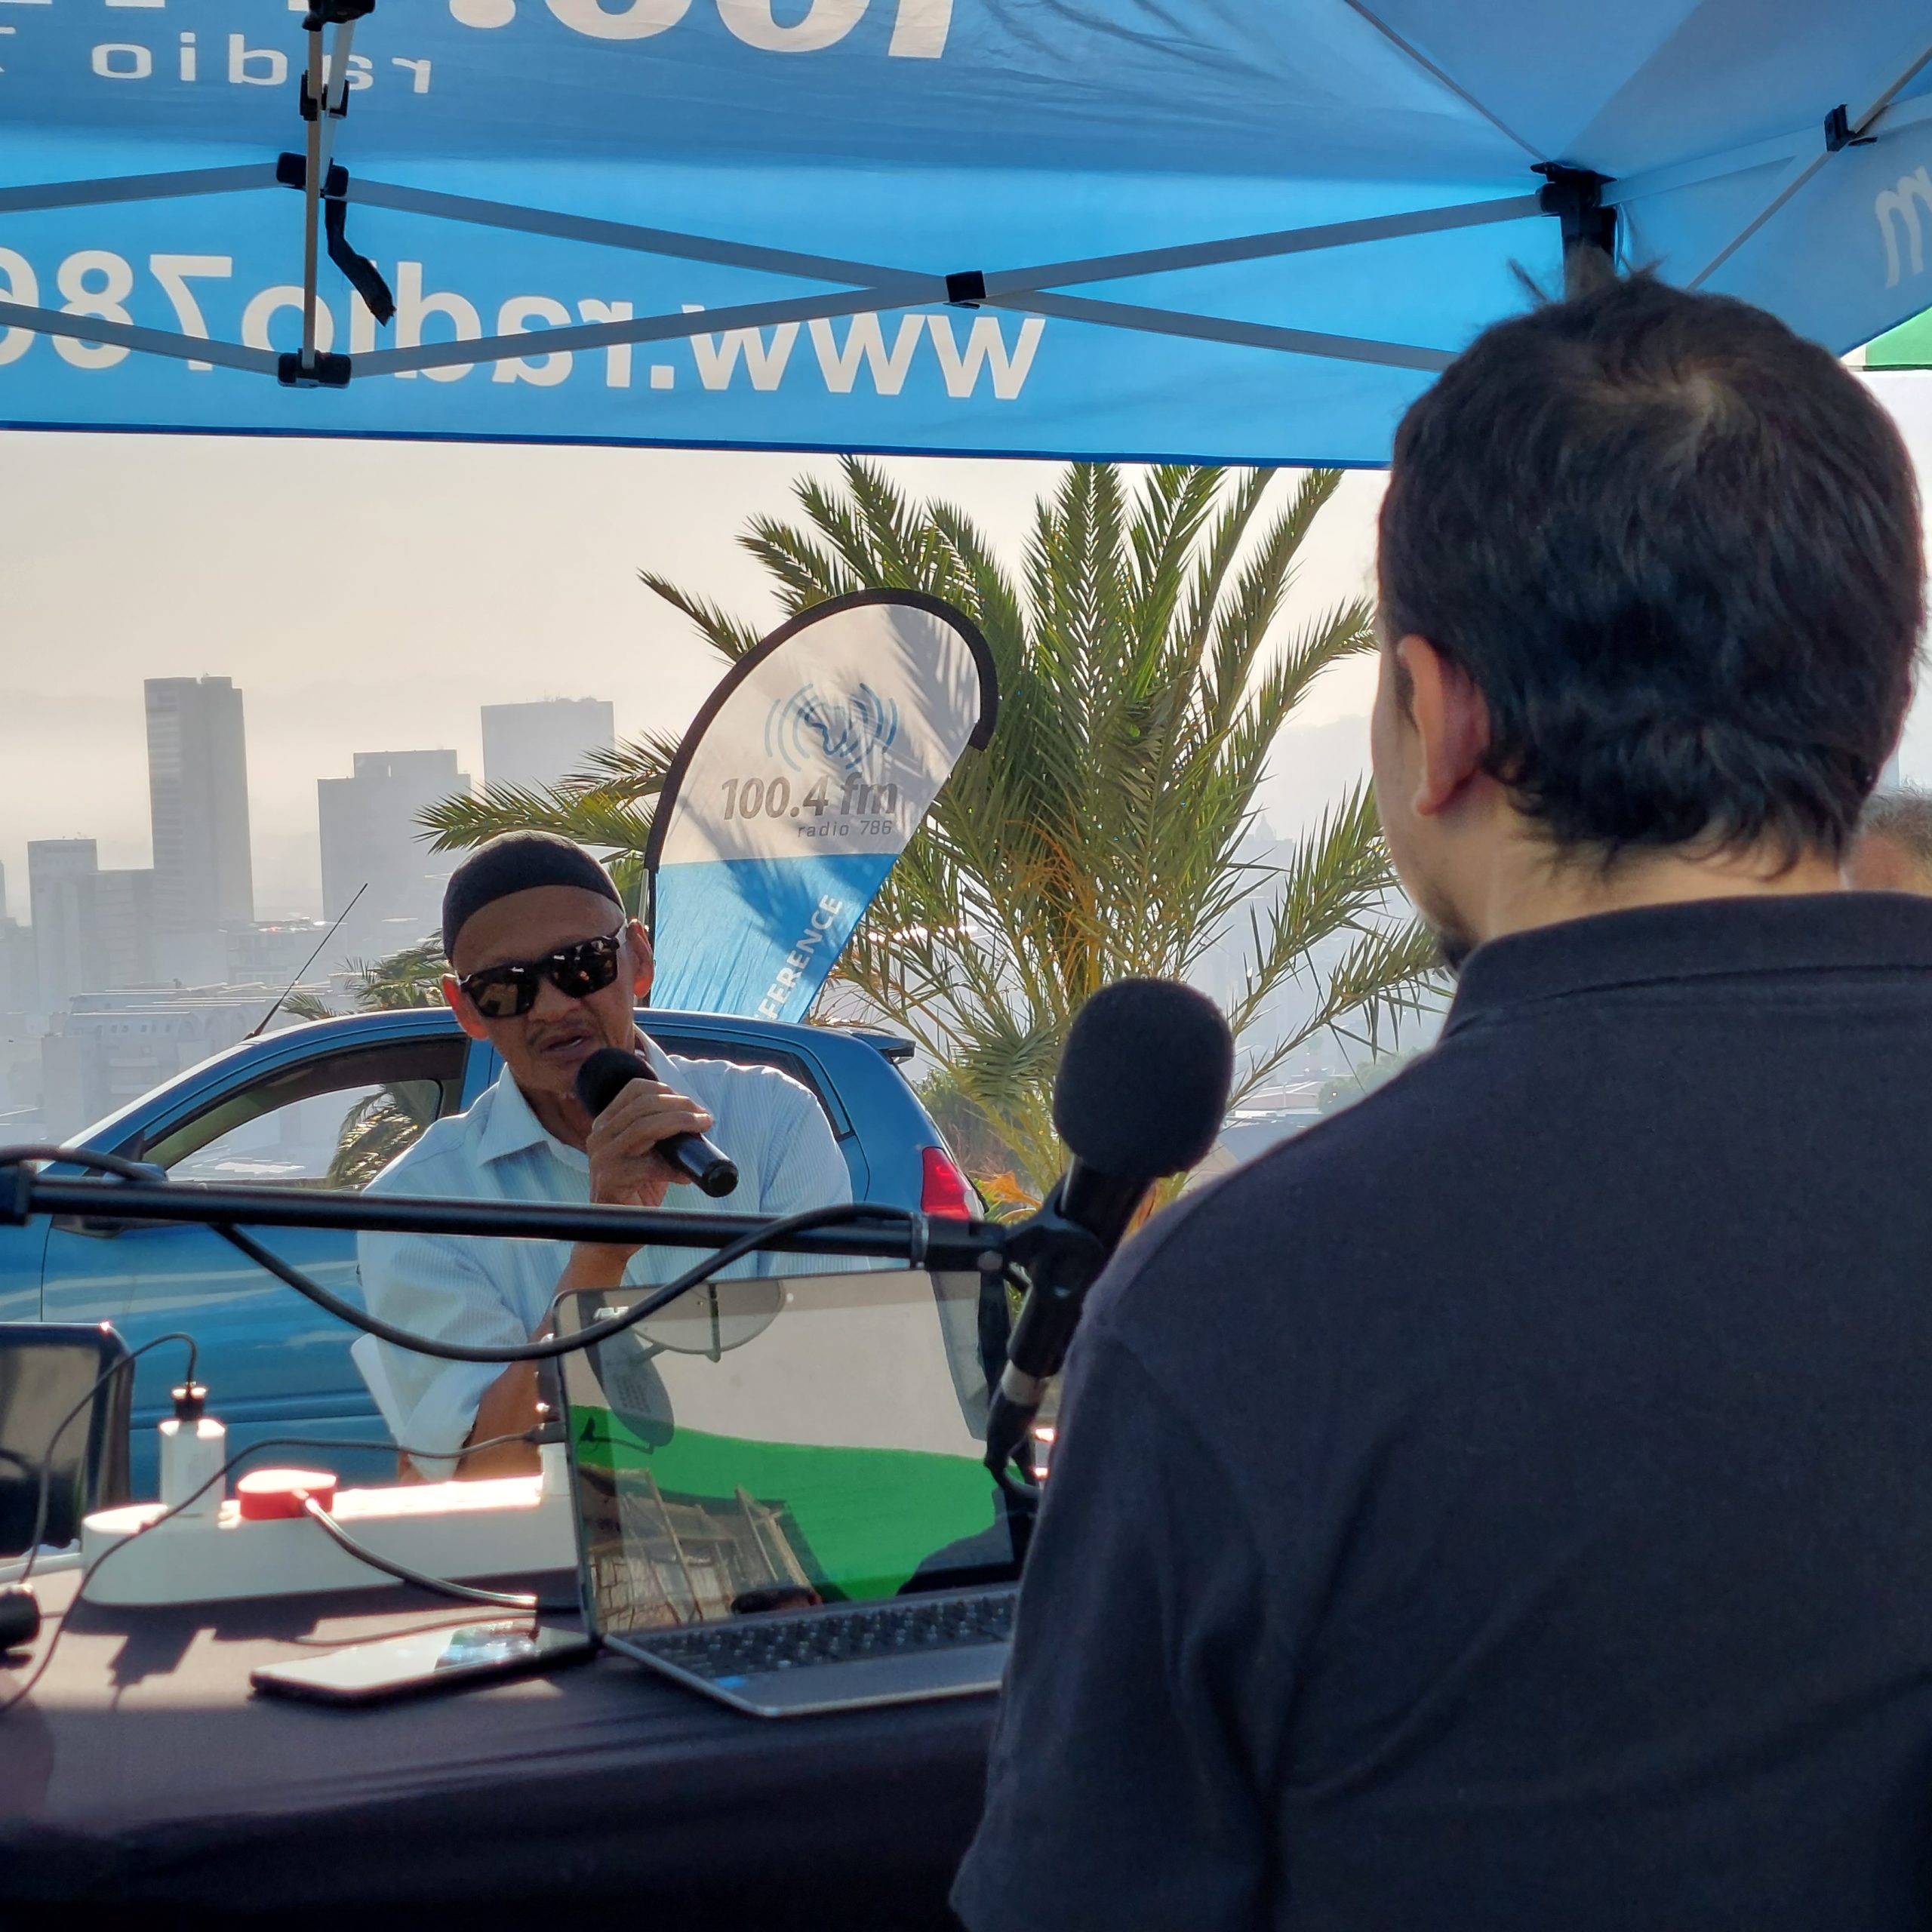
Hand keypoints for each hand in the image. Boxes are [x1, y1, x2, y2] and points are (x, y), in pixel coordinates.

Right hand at [585, 1073, 715, 1217]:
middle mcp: (599, 1135)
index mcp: (607, 1123)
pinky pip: (648, 1166)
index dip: (668, 1091)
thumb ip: (663, 1133)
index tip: (692, 1105)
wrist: (615, 1233)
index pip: (635, 1089)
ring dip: (680, 1124)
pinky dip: (673, 1169)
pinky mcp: (610, 1180)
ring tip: (701, 1130)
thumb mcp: (648, 1152)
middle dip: (681, 1106)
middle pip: (644, 1105)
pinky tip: (685, 1175)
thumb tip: (700, 1118)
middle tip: (704, 1118)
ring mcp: (602, 1157)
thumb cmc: (636, 1189)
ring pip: (644, 1127)